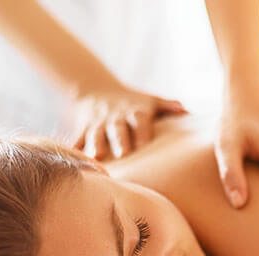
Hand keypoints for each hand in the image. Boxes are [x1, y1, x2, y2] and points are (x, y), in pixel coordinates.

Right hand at [69, 84, 186, 159]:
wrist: (95, 88)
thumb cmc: (131, 101)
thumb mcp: (150, 100)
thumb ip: (167, 106)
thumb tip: (186, 111)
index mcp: (134, 111)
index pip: (139, 119)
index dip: (142, 130)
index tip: (144, 143)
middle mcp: (115, 116)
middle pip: (117, 127)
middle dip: (119, 139)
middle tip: (124, 154)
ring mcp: (98, 123)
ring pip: (95, 133)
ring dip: (96, 145)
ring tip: (97, 159)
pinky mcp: (83, 128)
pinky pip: (78, 139)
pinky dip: (74, 150)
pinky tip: (72, 163)